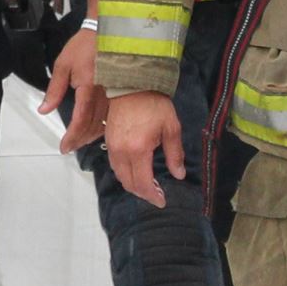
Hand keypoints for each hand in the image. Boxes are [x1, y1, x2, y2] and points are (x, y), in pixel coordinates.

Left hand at [42, 29, 106, 150]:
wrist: (110, 31)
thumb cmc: (86, 45)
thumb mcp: (63, 64)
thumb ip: (54, 90)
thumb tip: (44, 109)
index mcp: (88, 88)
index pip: (80, 120)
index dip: (72, 136)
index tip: (64, 147)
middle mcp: (104, 94)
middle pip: (93, 126)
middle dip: (80, 139)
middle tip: (70, 147)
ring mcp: (115, 94)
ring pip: (105, 123)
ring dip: (92, 135)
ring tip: (80, 141)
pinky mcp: (122, 92)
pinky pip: (113, 115)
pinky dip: (104, 125)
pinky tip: (98, 129)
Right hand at [103, 90, 183, 207]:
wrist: (131, 84)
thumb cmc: (154, 104)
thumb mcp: (171, 128)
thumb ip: (175, 154)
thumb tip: (178, 174)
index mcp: (138, 150)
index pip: (142, 183)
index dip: (152, 196)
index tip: (162, 201)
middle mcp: (122, 152)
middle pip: (128, 183)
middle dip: (142, 193)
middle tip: (156, 194)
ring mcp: (112, 146)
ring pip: (120, 175)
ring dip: (132, 184)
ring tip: (147, 185)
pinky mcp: (108, 140)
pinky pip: (115, 165)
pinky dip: (125, 173)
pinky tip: (135, 170)